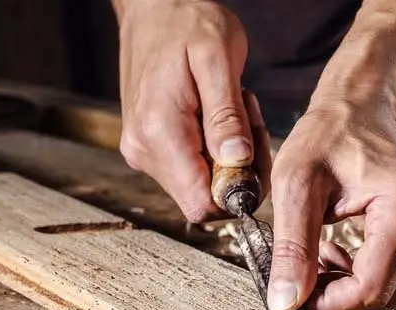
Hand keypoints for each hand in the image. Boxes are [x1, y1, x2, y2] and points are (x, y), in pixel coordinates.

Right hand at [116, 0, 270, 221]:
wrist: (152, 7)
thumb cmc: (186, 22)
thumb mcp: (218, 59)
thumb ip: (226, 116)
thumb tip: (237, 163)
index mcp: (160, 132)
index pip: (201, 203)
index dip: (237, 192)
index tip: (255, 155)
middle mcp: (143, 150)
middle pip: (202, 197)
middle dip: (237, 171)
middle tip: (250, 122)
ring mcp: (141, 149)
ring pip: (196, 183)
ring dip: (226, 158)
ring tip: (232, 109)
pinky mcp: (145, 144)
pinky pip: (186, 167)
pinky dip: (210, 150)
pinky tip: (215, 114)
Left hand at [267, 101, 395, 309]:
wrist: (360, 110)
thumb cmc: (327, 137)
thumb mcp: (295, 185)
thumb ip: (292, 247)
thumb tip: (285, 303)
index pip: (371, 287)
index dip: (329, 303)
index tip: (294, 298)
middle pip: (384, 295)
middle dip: (336, 294)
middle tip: (300, 268)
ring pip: (392, 293)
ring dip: (348, 285)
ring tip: (318, 252)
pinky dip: (364, 276)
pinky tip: (338, 250)